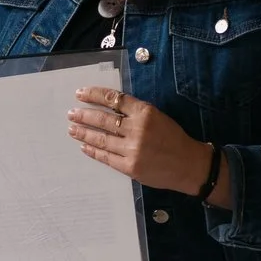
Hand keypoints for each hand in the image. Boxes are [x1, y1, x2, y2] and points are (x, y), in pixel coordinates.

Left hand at [68, 81, 213, 194]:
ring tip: (72, 129)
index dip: (94, 95)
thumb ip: (135, 112)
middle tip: (71, 113)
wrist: (188, 165)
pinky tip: (84, 146)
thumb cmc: (173, 138)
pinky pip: (106, 157)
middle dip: (84, 115)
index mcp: (145, 112)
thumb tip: (108, 108)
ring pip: (102, 139)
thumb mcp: (158, 116)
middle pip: (103, 119)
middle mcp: (137, 129)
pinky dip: (94, 151)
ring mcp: (133, 149)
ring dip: (84, 133)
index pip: (114, 99)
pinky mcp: (130, 167)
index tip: (80, 94)